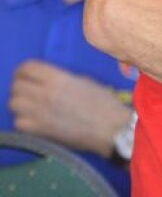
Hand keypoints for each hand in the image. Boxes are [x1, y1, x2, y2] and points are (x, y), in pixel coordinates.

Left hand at [8, 60, 131, 155]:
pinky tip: (33, 118)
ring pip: (13, 103)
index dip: (24, 70)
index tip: (27, 73)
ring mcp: (40, 113)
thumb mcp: (85, 81)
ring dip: (20, 102)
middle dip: (20, 85)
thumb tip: (48, 81)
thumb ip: (62, 79)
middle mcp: (45, 94)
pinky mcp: (40, 130)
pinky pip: (19, 122)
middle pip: (16, 85)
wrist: (110, 128)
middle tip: (28, 89)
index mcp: (59, 78)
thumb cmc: (104, 102)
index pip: (27, 68)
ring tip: (29, 104)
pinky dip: (23, 119)